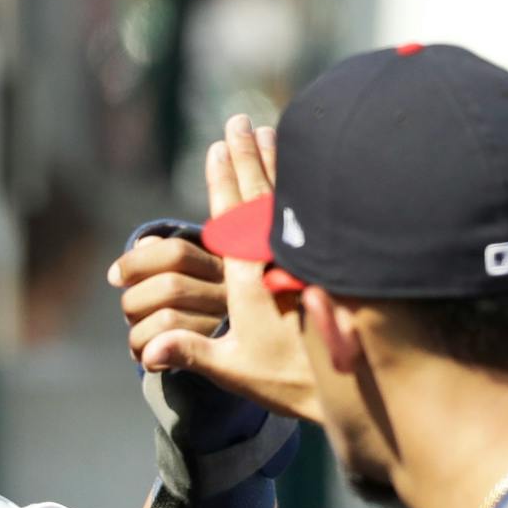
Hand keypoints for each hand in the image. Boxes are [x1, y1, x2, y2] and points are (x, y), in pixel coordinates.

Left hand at [108, 234, 227, 362]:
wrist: (236, 356)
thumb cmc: (199, 308)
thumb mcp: (191, 276)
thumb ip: (165, 256)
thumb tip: (143, 244)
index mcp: (221, 264)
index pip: (177, 252)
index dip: (137, 262)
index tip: (114, 276)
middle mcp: (231, 292)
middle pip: (169, 287)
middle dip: (135, 302)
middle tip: (131, 313)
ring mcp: (226, 326)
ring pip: (167, 319)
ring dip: (137, 332)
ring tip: (138, 337)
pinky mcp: (217, 359)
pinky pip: (167, 351)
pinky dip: (145, 353)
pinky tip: (145, 356)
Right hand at [136, 115, 317, 420]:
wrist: (359, 386)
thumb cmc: (292, 381)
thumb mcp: (235, 369)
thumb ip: (191, 353)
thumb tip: (147, 352)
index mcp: (249, 276)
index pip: (230, 215)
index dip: (223, 179)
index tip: (218, 146)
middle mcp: (279, 257)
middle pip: (260, 193)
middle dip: (249, 155)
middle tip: (239, 122)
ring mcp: (307, 255)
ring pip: (291, 196)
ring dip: (279, 162)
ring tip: (271, 131)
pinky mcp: (330, 261)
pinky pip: (314, 211)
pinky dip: (305, 186)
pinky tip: (308, 170)